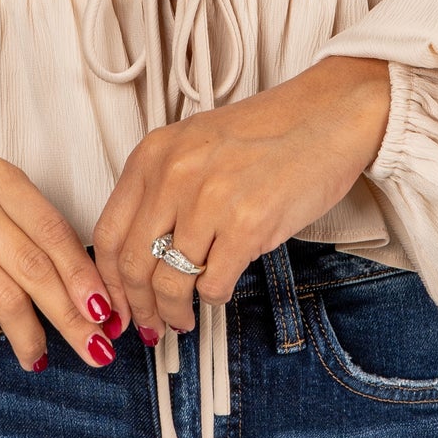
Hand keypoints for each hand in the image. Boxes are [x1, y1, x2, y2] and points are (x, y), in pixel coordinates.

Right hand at [0, 154, 123, 372]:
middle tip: (93, 349)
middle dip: (69, 315)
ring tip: (37, 356)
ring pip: (6, 297)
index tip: (106, 314)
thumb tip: (100, 308)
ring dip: (30, 336)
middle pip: (33, 267)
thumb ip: (44, 252)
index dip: (83, 277)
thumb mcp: (2, 226)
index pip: (52, 230)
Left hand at [90, 56, 391, 341]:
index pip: (108, 234)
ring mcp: (209, 201)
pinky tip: (220, 290)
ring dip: (175, 311)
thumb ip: (162, 189)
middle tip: (149, 322)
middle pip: (133, 265)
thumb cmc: (271, 131)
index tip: (117, 303)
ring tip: (183, 317)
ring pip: (171, 282)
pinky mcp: (247, 225)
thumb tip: (140, 252)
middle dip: (139, 306)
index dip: (109, 282)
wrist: (329, 115)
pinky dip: (213, 298)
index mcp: (153, 154)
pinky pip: (213, 285)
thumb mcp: (196, 146)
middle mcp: (173, 175)